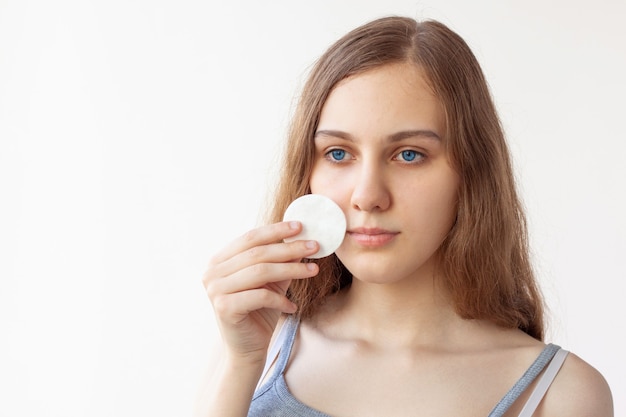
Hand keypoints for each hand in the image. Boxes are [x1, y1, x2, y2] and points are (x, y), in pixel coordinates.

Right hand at [203, 221, 318, 364]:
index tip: (301, 226)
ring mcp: (215, 290)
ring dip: (291, 269)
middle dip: (289, 248)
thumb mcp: (272, 281)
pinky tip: (293, 306)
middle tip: (315, 246)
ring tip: (313, 271)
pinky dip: (280, 299)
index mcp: (219, 260)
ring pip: (260, 271)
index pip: (250, 237)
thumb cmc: (259, 312)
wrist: (247, 350)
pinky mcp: (224, 308)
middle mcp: (212, 272)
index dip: (276, 230)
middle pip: (257, 253)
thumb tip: (302, 237)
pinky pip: (260, 296)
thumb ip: (282, 260)